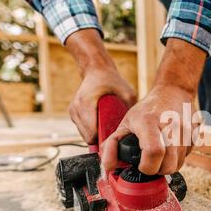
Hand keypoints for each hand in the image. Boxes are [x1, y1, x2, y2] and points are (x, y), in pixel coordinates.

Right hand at [64, 29, 136, 143]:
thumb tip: (137, 125)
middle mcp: (76, 109)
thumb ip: (130, 108)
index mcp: (86, 104)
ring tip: (108, 128)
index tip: (115, 140)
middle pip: (88, 137)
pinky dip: (92, 129)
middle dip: (100, 138)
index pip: (91, 133)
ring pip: (84, 135)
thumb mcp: (127, 92)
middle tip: (114, 135)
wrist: (96, 70)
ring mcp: (73, 111)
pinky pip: (83, 129)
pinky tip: (101, 123)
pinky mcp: (73, 113)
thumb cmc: (111, 81)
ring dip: (96, 134)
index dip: (104, 140)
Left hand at [101, 85, 197, 174]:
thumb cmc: (148, 109)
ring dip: (168, 166)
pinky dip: (177, 158)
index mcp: (149, 122)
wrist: (174, 91)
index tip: (141, 166)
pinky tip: (170, 148)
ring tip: (160, 155)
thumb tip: (108, 166)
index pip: (154, 152)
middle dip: (158, 170)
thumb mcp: (125, 122)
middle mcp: (170, 125)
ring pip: (179, 164)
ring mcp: (185, 130)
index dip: (147, 166)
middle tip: (151, 163)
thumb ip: (112, 145)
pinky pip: (186, 157)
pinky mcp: (194, 135)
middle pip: (169, 164)